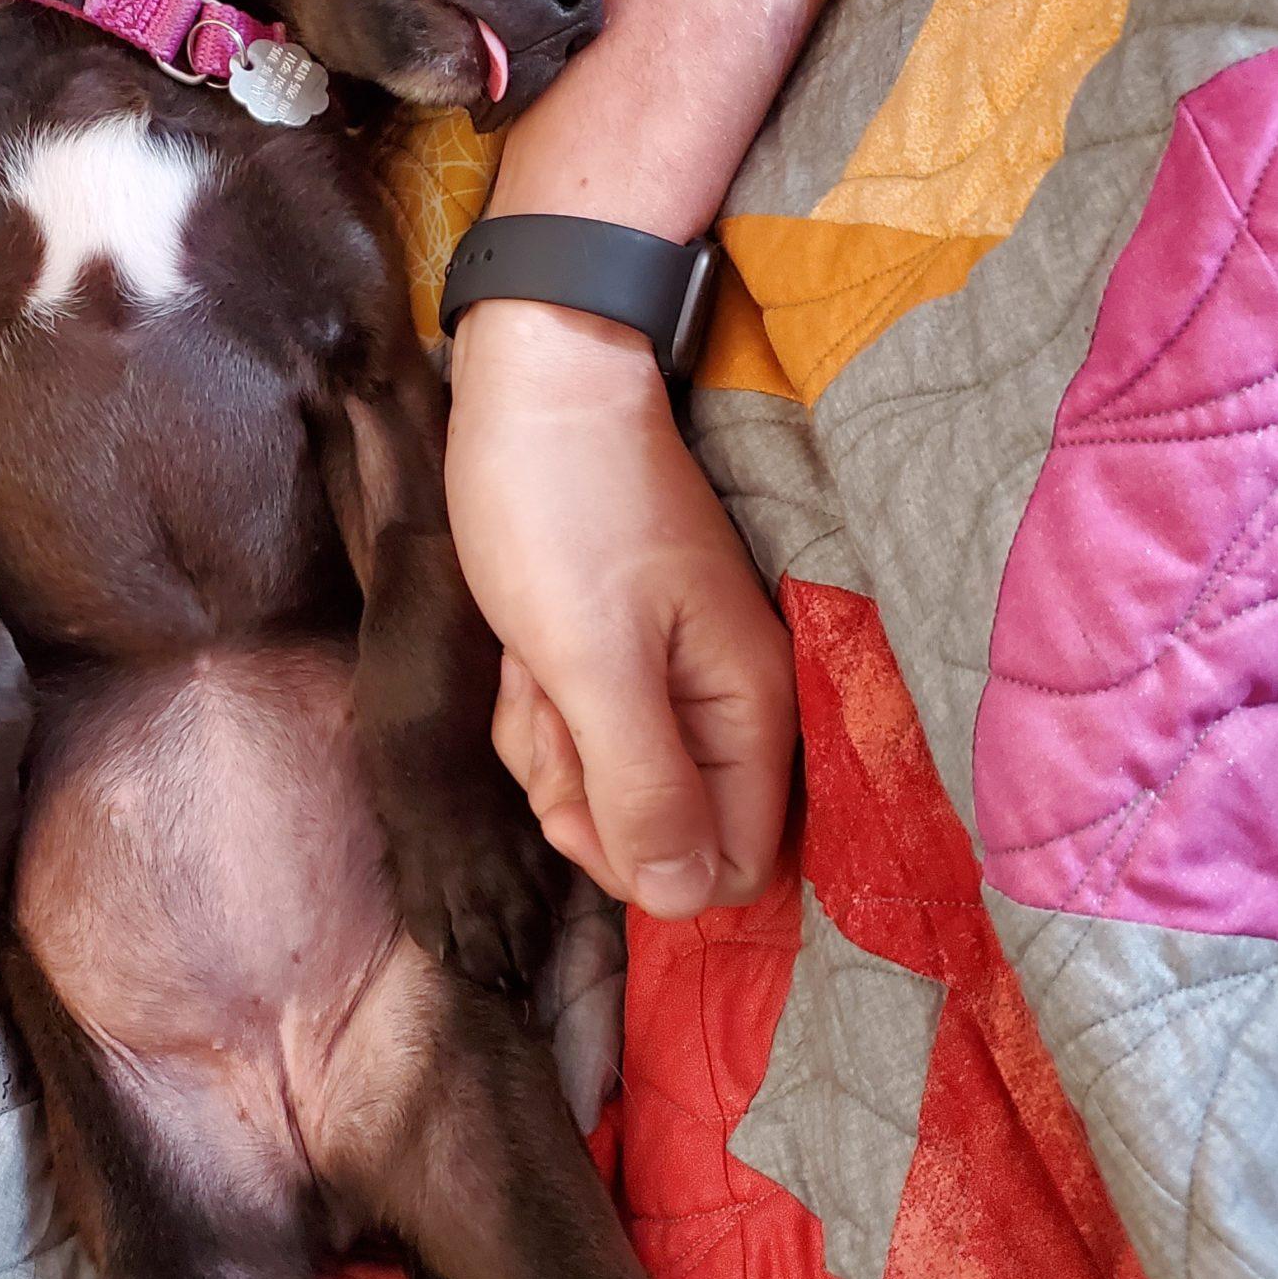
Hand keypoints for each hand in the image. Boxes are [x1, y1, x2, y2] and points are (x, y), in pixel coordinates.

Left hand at [445, 296, 795, 917]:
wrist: (537, 379)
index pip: (731, 866)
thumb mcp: (590, 660)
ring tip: (535, 655)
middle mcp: (729, 706)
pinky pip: (577, 735)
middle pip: (658, 834)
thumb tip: (685, 898)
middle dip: (578, 790)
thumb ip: (644, 786)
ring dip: (546, 741)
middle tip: (551, 702)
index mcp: (751, 710)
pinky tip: (525, 644)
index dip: (644, 859)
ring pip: (604, 788)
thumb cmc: (562, 508)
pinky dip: (537, 703)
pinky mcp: (623, 661)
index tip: (579, 791)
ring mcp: (675, 683)